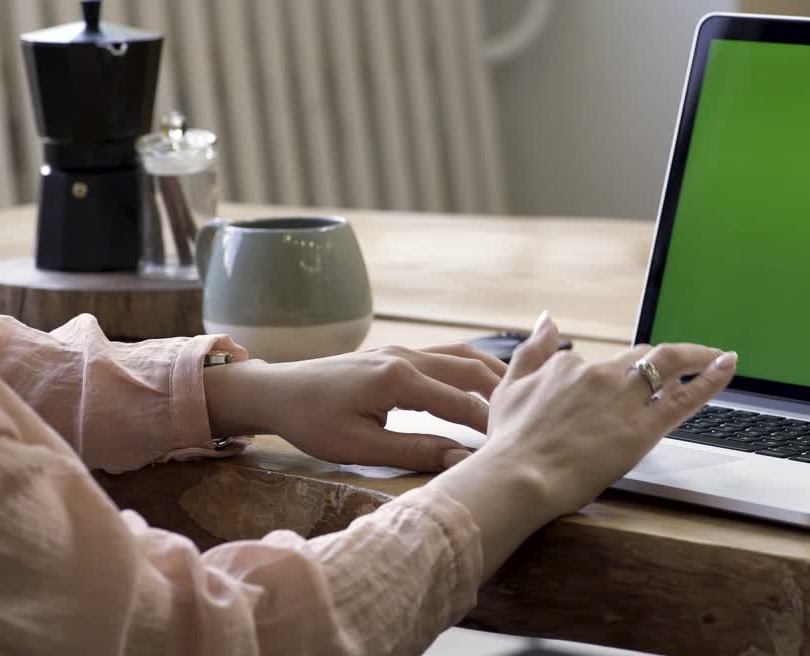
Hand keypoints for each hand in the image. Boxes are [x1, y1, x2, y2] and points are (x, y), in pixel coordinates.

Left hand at [203, 343, 506, 470]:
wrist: (276, 392)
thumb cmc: (311, 423)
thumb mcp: (360, 446)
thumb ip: (414, 449)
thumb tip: (461, 458)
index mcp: (399, 378)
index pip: (461, 402)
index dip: (491, 424)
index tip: (518, 443)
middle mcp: (406, 356)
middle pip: (472, 369)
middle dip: (505, 393)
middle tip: (533, 416)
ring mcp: (402, 350)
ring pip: (463, 356)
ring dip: (494, 374)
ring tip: (524, 395)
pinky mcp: (397, 354)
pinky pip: (447, 354)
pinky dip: (474, 366)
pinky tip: (489, 379)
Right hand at [428, 312, 735, 575]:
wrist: (518, 476)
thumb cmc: (509, 442)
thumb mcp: (509, 386)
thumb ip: (532, 349)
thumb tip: (549, 318)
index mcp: (568, 366)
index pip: (596, 365)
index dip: (609, 378)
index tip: (614, 391)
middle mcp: (600, 374)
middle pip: (638, 359)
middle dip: (658, 363)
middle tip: (676, 371)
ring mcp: (624, 399)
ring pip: (668, 366)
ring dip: (696, 356)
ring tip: (716, 355)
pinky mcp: (643, 428)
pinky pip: (685, 398)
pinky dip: (711, 377)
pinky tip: (728, 365)